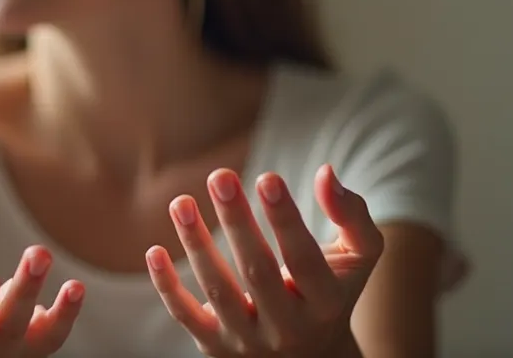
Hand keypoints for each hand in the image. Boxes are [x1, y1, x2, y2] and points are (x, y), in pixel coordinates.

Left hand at [146, 165, 381, 356]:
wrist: (312, 357)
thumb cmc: (331, 289)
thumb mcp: (358, 256)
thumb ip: (350, 214)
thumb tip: (325, 173)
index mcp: (326, 302)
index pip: (304, 260)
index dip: (285, 219)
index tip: (267, 177)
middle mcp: (289, 327)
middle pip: (257, 272)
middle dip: (237, 222)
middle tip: (220, 176)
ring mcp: (250, 341)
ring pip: (218, 292)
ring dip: (196, 244)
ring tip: (181, 202)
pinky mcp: (217, 348)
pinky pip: (187, 317)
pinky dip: (167, 286)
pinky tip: (154, 251)